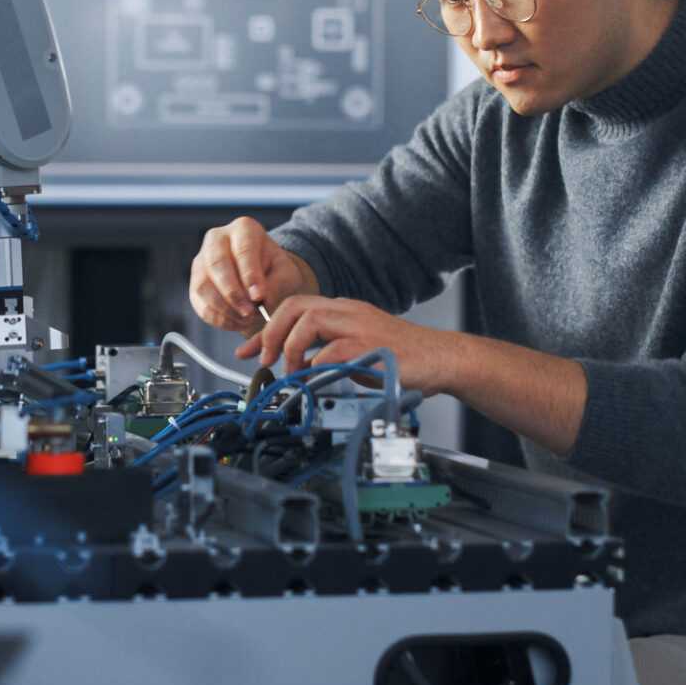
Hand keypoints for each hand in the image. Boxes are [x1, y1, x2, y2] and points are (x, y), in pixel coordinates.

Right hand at [188, 216, 316, 334]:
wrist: (260, 278)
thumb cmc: (274, 270)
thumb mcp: (285, 272)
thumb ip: (276, 283)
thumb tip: (260, 299)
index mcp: (243, 229)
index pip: (243, 249)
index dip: (250, 275)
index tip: (259, 296)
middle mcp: (217, 240)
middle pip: (217, 264)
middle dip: (233, 293)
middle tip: (250, 313)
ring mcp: (201, 262)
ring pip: (204, 286)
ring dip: (225, 308)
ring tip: (247, 320)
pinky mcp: (195, 285)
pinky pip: (200, 304)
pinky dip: (219, 318)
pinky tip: (237, 323)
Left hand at [236, 294, 437, 380]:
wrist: (440, 358)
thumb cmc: (400, 358)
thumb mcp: (354, 351)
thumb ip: (326, 353)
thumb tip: (295, 368)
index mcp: (342, 310)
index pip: (293, 308)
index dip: (264, 330)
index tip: (245, 350)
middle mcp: (348, 311)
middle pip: (295, 306)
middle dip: (271, 333)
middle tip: (264, 360)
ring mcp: (360, 325)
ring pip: (309, 320)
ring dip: (292, 347)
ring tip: (291, 370)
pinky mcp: (372, 346)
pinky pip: (333, 350)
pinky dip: (317, 365)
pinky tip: (315, 378)